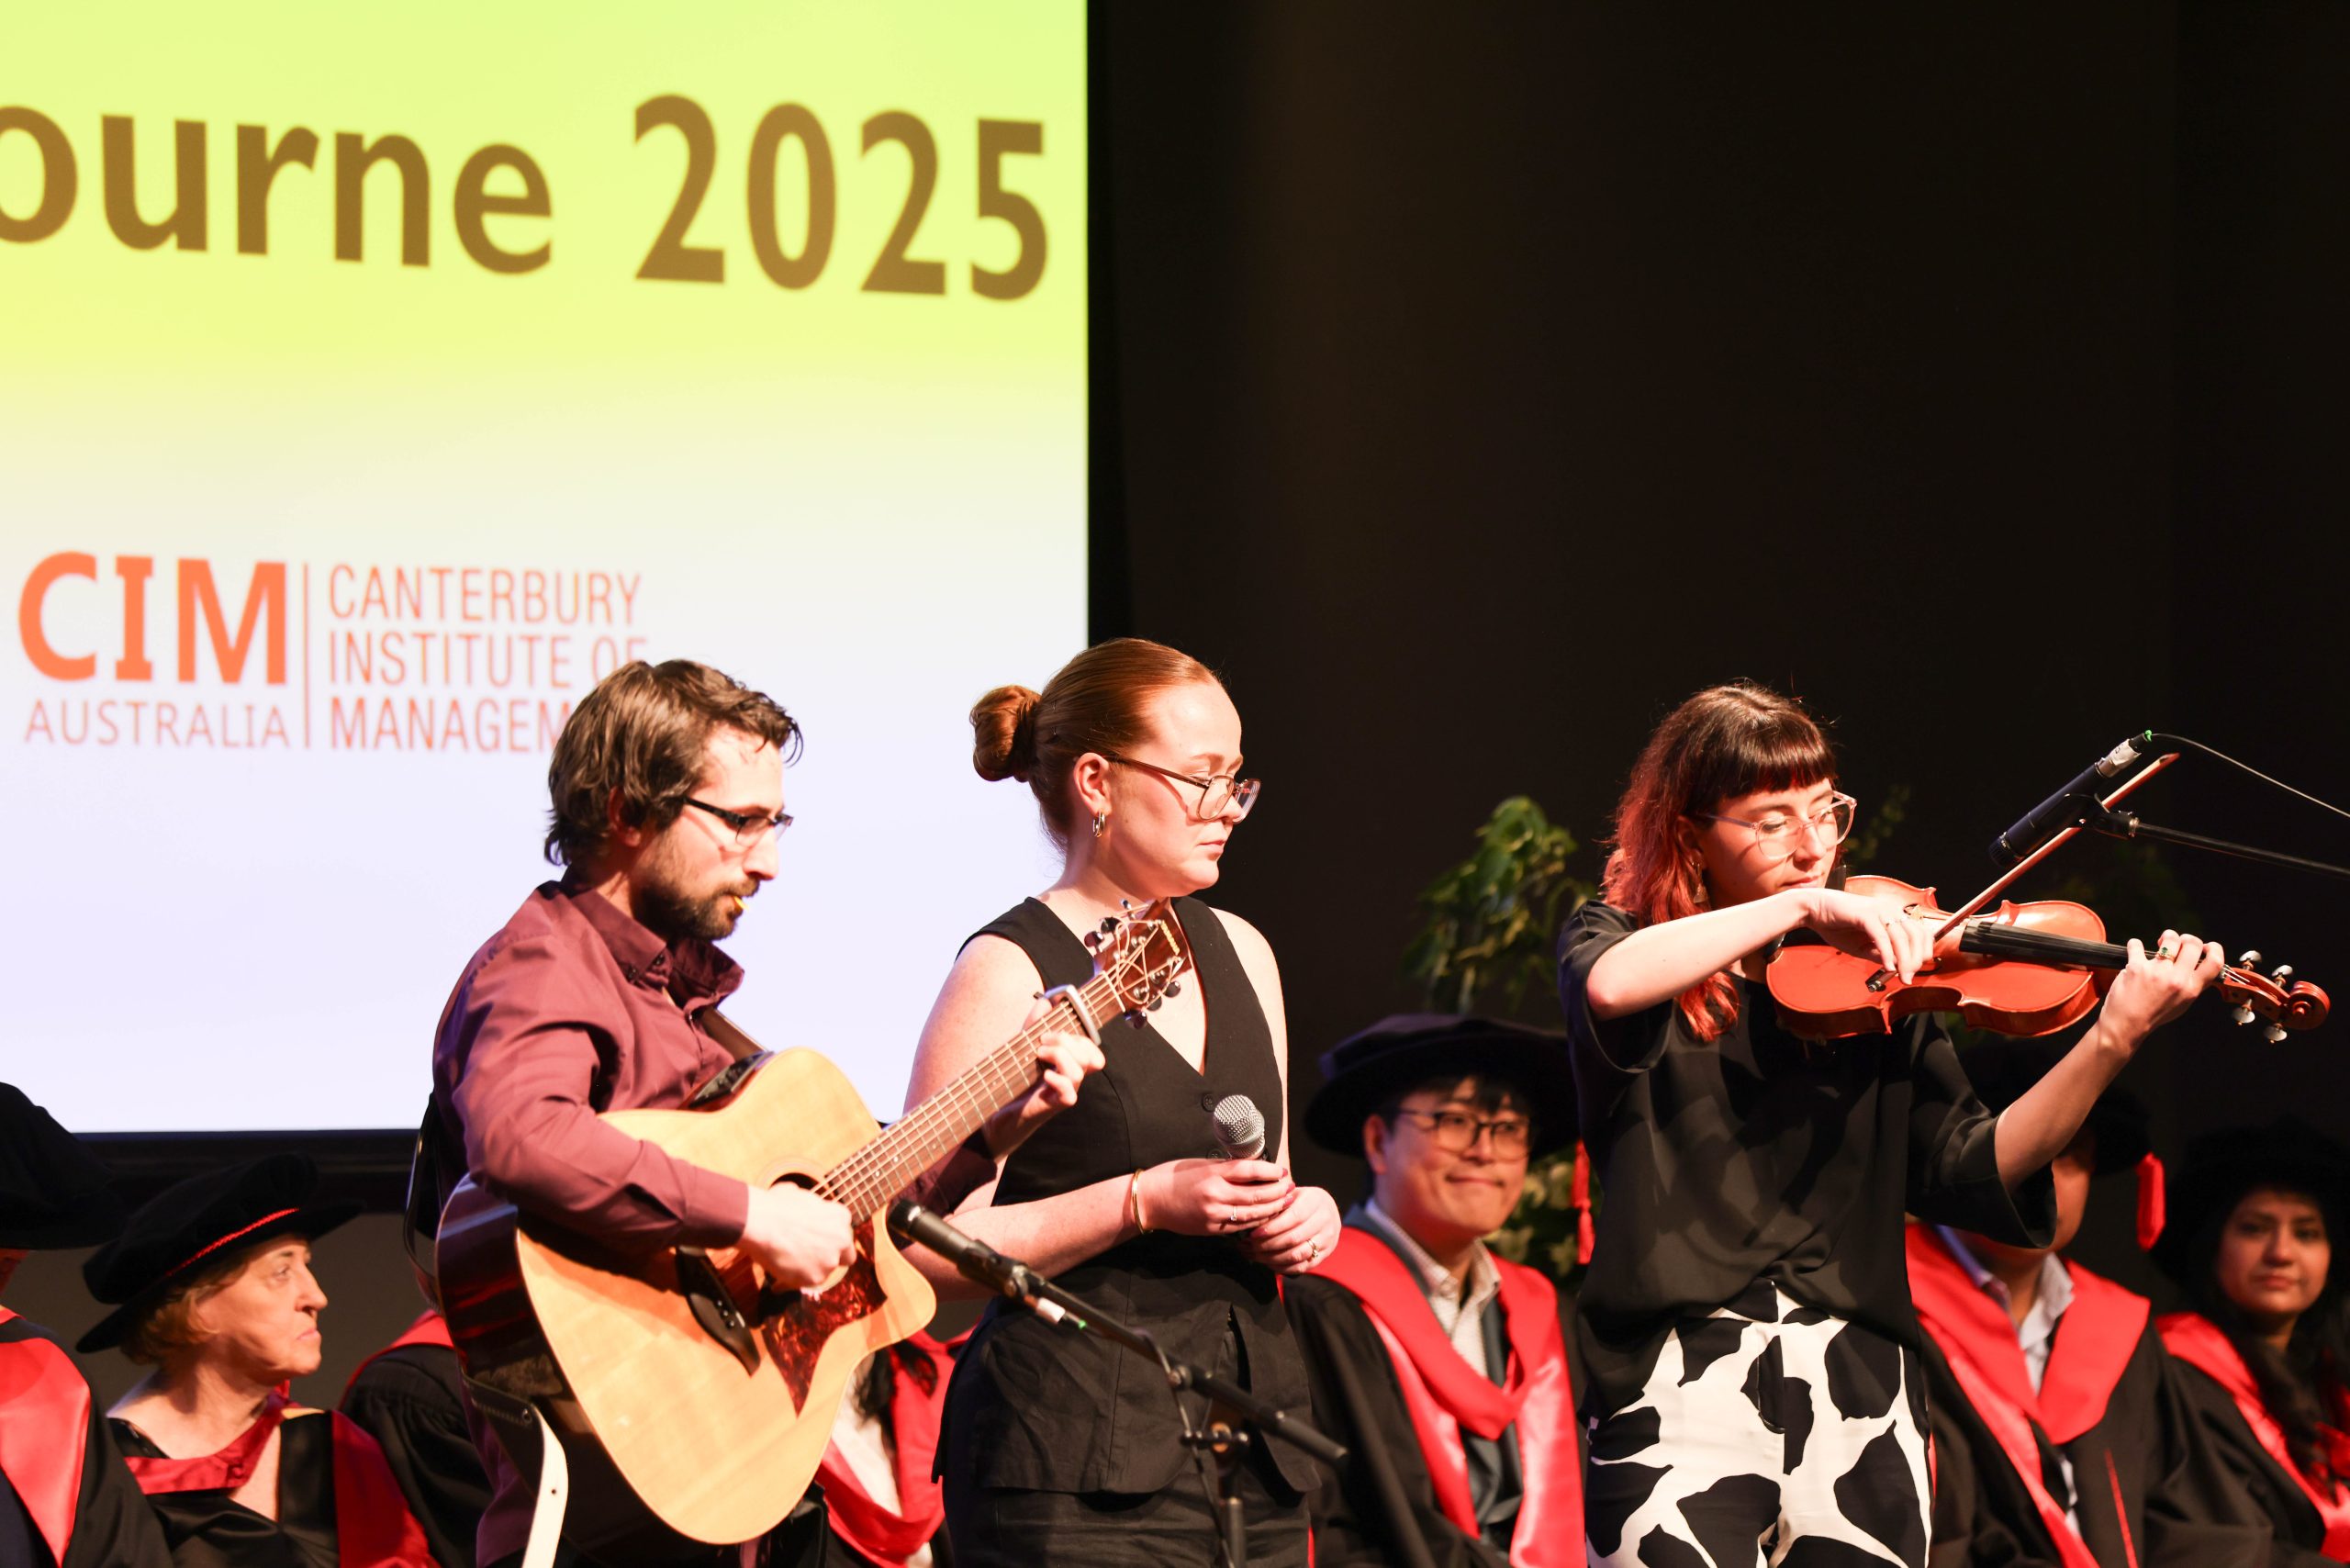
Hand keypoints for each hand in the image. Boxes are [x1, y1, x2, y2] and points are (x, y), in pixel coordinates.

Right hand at [737, 1183, 854, 1289]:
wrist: (763, 1222)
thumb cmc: (775, 1205)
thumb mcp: (796, 1192)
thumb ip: (804, 1202)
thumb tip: (794, 1194)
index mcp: (840, 1217)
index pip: (842, 1234)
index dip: (829, 1239)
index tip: (816, 1242)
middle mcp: (842, 1239)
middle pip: (845, 1257)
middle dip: (830, 1259)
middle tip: (810, 1260)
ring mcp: (830, 1260)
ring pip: (823, 1272)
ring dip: (808, 1271)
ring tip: (786, 1268)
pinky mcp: (816, 1278)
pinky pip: (803, 1284)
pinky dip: (791, 1284)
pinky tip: (777, 1281)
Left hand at [981, 1010, 1106, 1158]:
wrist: (998, 1108)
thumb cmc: (1015, 1077)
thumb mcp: (1024, 1043)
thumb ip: (1036, 1022)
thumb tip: (1047, 1000)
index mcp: (1069, 1063)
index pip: (1092, 1049)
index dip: (1079, 1037)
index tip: (1052, 1032)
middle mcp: (1071, 1078)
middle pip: (1090, 1056)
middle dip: (1066, 1041)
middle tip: (1042, 1042)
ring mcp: (1065, 1092)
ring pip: (1079, 1072)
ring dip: (1058, 1056)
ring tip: (1038, 1055)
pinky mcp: (1054, 1106)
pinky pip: (1070, 1094)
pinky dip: (1057, 1079)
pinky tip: (1043, 1075)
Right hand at [1141, 1158, 1295, 1237]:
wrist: (1150, 1200)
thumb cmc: (1173, 1177)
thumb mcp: (1200, 1165)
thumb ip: (1225, 1169)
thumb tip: (1252, 1168)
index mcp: (1212, 1174)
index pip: (1249, 1171)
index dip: (1270, 1171)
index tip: (1283, 1171)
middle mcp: (1215, 1195)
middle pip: (1256, 1195)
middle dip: (1277, 1192)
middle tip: (1290, 1187)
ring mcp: (1214, 1215)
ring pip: (1252, 1215)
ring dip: (1272, 1209)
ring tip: (1284, 1202)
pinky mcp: (1211, 1229)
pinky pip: (1240, 1227)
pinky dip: (1256, 1222)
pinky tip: (1266, 1217)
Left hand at [1238, 1183, 1341, 1273]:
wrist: (1327, 1210)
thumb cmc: (1301, 1200)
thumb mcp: (1291, 1194)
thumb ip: (1276, 1204)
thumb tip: (1254, 1219)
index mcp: (1315, 1201)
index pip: (1293, 1217)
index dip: (1272, 1228)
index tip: (1253, 1234)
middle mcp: (1325, 1220)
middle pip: (1294, 1238)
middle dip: (1268, 1245)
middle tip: (1248, 1247)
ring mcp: (1327, 1239)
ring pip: (1297, 1255)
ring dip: (1272, 1258)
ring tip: (1254, 1256)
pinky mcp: (1325, 1254)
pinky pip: (1302, 1267)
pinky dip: (1282, 1267)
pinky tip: (1268, 1263)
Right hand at [1801, 887, 1937, 982]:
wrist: (1813, 910)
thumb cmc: (1837, 926)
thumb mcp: (1862, 946)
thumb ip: (1879, 955)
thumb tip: (1897, 968)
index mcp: (1893, 915)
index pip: (1920, 933)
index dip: (1923, 953)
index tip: (1914, 971)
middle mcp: (1891, 910)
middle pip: (1916, 935)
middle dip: (1916, 960)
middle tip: (1909, 978)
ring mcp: (1879, 910)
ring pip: (1902, 937)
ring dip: (1905, 960)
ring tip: (1902, 976)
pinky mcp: (1866, 914)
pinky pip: (1882, 937)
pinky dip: (1887, 953)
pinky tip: (1888, 967)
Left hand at [2097, 928, 2223, 1046]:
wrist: (2127, 1024)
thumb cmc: (2154, 1014)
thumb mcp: (2183, 1003)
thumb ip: (2192, 984)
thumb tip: (2199, 964)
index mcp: (2191, 989)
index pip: (2215, 962)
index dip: (2214, 949)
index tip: (2206, 946)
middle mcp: (2177, 979)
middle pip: (2192, 944)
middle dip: (2186, 938)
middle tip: (2178, 943)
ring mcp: (2157, 971)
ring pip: (2170, 939)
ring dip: (2166, 936)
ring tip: (2160, 942)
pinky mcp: (2136, 967)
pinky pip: (2136, 944)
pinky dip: (2134, 944)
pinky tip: (2134, 950)